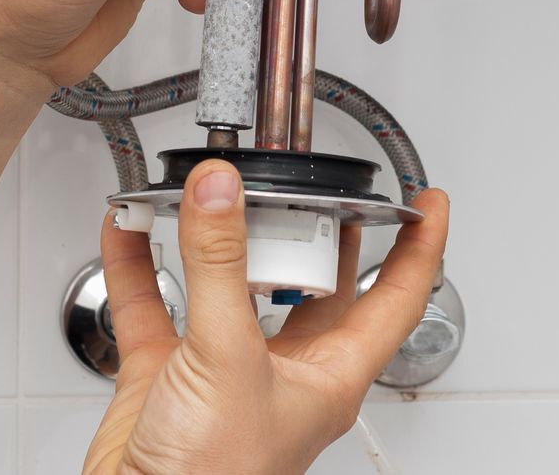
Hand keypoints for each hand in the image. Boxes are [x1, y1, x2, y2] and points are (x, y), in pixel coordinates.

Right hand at [84, 161, 451, 474]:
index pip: (396, 299)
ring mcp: (223, 371)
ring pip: (230, 287)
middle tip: (313, 182)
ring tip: (211, 190)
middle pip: (313, 286)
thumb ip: (220, 266)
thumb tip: (221, 193)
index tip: (429, 203)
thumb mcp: (228, 356)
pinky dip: (140, 266)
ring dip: (215, 241)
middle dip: (314, 232)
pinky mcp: (168, 376)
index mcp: (329, 375)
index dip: (421, 248)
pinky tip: (129, 229)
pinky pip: (156, 305)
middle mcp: (283, 371)